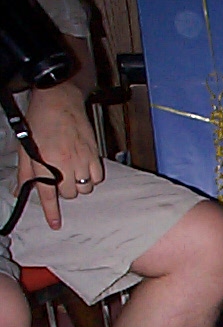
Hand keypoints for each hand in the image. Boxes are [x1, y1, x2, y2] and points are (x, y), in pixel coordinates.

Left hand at [17, 83, 102, 229]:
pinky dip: (92, 177)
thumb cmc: (40, 121)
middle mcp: (64, 163)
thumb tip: (20, 190)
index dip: (52, 212)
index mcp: (44, 162)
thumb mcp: (25, 148)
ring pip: (85, 188)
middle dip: (64, 190)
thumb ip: (26, 172)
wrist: (59, 101)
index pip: (48, 194)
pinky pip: (98, 178)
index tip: (55, 224)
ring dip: (78, 184)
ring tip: (72, 172)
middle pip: (69, 194)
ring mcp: (81, 159)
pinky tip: (84, 168)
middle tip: (59, 177)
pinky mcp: (94, 154)